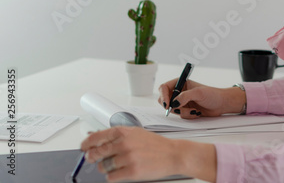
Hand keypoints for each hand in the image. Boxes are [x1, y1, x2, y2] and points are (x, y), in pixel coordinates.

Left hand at [81, 127, 215, 181]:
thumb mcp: (136, 133)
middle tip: (93, 159)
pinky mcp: (132, 172)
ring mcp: (128, 158)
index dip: (86, 144)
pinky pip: (111, 177)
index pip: (97, 137)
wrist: (173, 154)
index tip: (83, 148)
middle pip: (97, 153)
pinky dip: (113, 176)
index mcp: (124, 132)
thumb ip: (117, 136)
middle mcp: (124, 143)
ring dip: (106, 167)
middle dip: (92, 158)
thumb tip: (95, 139)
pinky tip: (121, 172)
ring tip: (118, 164)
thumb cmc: (155, 144)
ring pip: (103, 166)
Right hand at [157, 79, 245, 118]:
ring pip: (172, 109)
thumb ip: (185, 96)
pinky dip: (187, 115)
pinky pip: (180, 115)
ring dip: (182, 112)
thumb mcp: (198, 93)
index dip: (163, 96)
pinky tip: (196, 113)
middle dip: (170, 106)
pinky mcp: (185, 110)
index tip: (167, 104)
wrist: (221, 104)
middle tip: (178, 109)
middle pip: (164, 99)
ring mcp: (182, 102)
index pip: (164, 87)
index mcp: (180, 83)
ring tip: (194, 110)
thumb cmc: (212, 95)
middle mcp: (179, 92)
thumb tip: (174, 103)